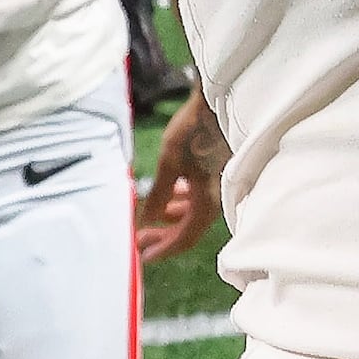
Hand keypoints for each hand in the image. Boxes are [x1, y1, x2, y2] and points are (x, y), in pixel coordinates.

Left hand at [134, 91, 223, 263]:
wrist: (218, 102)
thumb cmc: (194, 131)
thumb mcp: (170, 162)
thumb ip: (160, 194)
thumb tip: (148, 219)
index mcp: (207, 201)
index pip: (184, 238)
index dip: (163, 249)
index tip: (142, 256)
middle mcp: (215, 198)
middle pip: (188, 228)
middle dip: (163, 235)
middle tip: (140, 239)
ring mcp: (216, 186)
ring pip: (192, 213)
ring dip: (170, 217)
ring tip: (150, 217)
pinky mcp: (214, 173)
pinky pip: (196, 198)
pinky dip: (180, 201)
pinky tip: (168, 194)